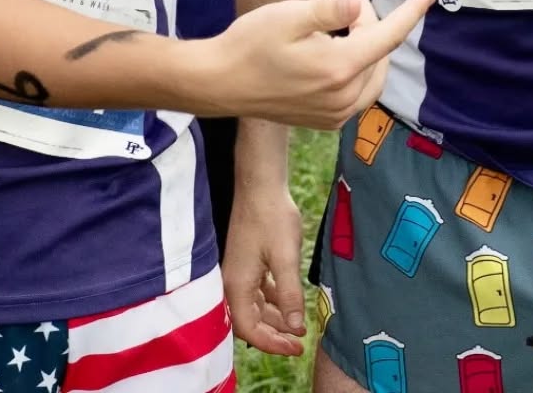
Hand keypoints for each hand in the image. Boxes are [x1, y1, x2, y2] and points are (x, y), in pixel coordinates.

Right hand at [214, 0, 436, 127]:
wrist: (219, 83)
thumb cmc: (250, 43)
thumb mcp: (289, 15)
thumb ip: (329, 9)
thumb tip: (358, 4)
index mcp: (339, 69)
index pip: (388, 37)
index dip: (411, 13)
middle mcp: (343, 97)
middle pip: (378, 49)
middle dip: (366, 14)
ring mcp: (335, 113)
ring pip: (371, 70)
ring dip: (363, 38)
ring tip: (335, 11)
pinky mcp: (325, 120)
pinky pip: (357, 88)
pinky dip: (355, 61)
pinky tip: (330, 43)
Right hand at [223, 176, 307, 355]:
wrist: (261, 184)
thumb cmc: (272, 217)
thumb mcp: (286, 257)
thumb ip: (289, 294)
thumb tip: (294, 328)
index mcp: (237, 286)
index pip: (250, 329)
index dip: (272, 344)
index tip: (296, 347)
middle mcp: (232, 283)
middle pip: (250, 321)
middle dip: (275, 335)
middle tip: (300, 342)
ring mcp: (238, 272)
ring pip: (255, 307)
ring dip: (275, 319)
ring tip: (298, 326)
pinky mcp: (245, 263)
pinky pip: (257, 292)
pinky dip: (272, 301)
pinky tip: (288, 303)